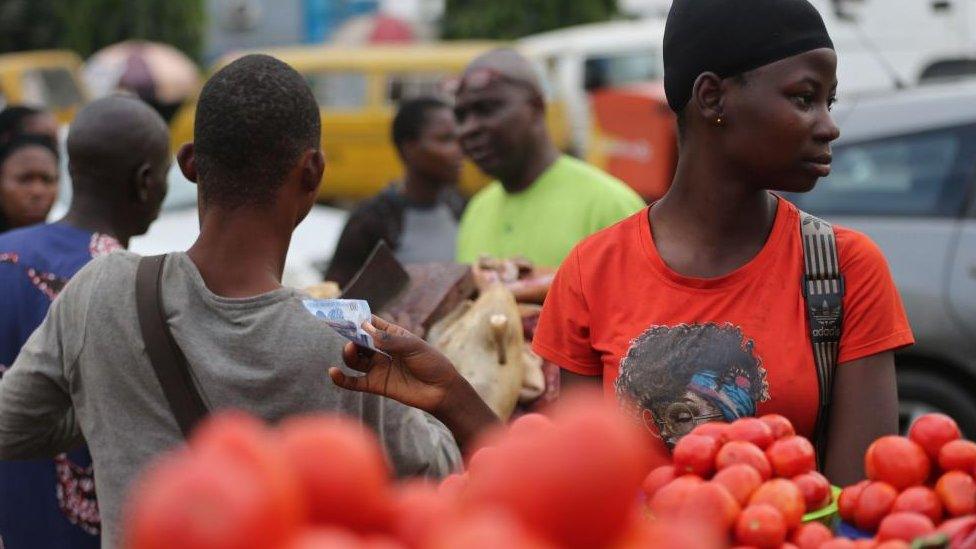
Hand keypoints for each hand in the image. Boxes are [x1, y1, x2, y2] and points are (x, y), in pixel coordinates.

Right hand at [328, 316, 498, 449]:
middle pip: (359, 340)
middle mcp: (382, 350)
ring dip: (349, 353)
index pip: (370, 323)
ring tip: (351, 350)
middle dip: (350, 335)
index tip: (342, 314)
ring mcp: (378, 367)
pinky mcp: (376, 384)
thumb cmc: (433, 363)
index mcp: (392, 335)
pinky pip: (354, 382)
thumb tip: (365, 328)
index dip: (356, 318)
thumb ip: (390, 340)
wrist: (442, 391)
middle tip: (347, 333)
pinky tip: (333, 372)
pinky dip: (341, 379)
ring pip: (354, 359)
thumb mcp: (413, 347)